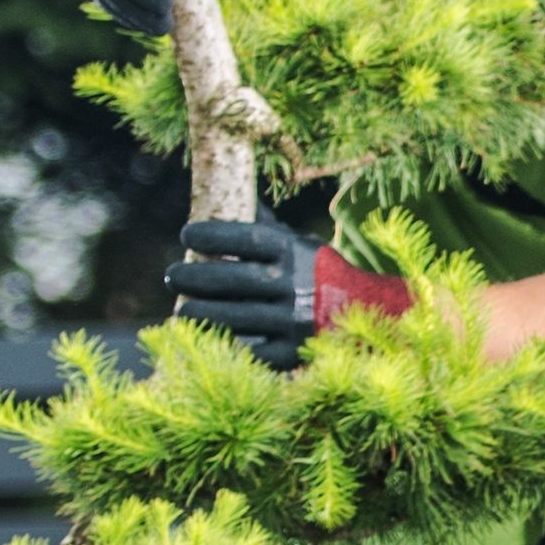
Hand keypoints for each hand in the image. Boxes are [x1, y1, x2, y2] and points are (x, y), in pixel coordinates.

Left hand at [166, 219, 411, 368]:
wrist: (372, 318)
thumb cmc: (322, 275)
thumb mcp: (302, 245)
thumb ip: (267, 227)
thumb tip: (230, 190)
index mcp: (296, 253)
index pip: (244, 238)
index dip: (210, 235)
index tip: (187, 234)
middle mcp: (295, 286)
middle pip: (229, 279)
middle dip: (192, 277)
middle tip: (172, 275)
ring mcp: (293, 322)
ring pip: (229, 317)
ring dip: (197, 312)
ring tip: (184, 309)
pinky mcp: (290, 354)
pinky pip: (244, 349)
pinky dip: (220, 343)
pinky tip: (205, 337)